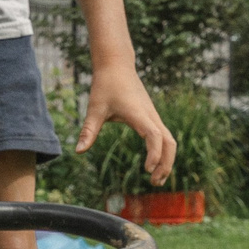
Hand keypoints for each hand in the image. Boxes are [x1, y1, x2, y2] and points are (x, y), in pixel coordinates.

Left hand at [78, 65, 176, 186]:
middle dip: (166, 163)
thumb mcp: (95, 108)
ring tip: (156, 179)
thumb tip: (78, 152)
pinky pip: (164, 136)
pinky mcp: (152, 116)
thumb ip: (88, 131)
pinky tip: (154, 163)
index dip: (154, 153)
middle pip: (169, 142)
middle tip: (154, 183)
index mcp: (138, 114)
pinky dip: (163, 151)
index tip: (147, 169)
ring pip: (169, 140)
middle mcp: (151, 116)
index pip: (154, 136)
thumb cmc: (105, 86)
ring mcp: (153, 116)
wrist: (116, 66)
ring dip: (167, 159)